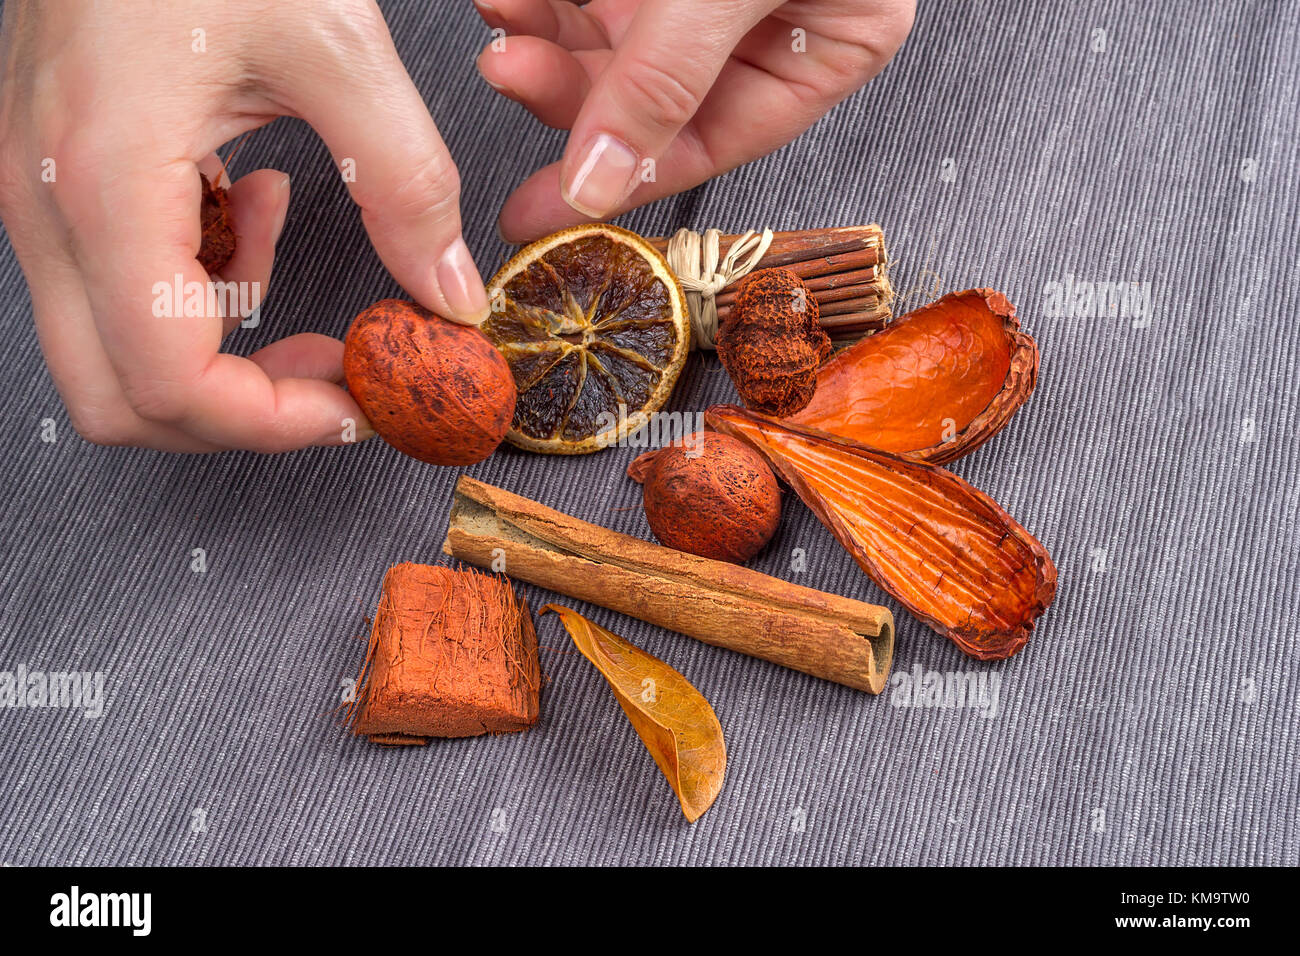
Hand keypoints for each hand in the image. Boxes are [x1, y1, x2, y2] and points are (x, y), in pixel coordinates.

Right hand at [0, 0, 488, 451]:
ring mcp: (40, 198)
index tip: (355, 402)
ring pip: (114, 354)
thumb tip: (452, 294)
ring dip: (219, 346)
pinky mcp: (59, 179)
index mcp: (107, 185)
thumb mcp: (333, 46)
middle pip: (119, 401)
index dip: (270, 422)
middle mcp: (49, 208)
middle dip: (238, 414)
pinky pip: (119, 287)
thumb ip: (405, 182)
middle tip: (331, 374)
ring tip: (290, 247)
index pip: (169, 383)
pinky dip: (197, 282)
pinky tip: (252, 201)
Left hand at [474, 0, 915, 242]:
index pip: (709, 141)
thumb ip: (668, 74)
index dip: (619, 181)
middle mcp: (779, 23)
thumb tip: (600, 179)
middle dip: (571, 90)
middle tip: (507, 73)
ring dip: (553, 33)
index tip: (540, 212)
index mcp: (830, 47)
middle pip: (654, 95)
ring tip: (501, 16)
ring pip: (624, 36)